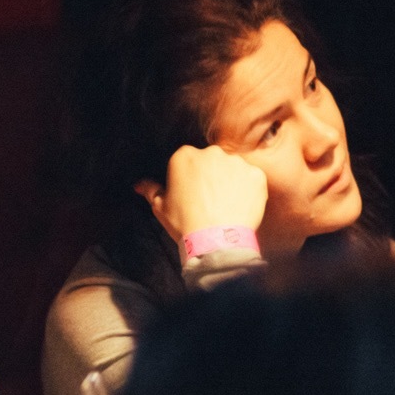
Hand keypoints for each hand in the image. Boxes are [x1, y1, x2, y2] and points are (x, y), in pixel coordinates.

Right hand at [135, 144, 267, 247]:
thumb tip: (139, 184)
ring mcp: (236, 163)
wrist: (216, 241)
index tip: (191, 192)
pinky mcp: (255, 175)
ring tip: (225, 204)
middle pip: (211, 160)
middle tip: (209, 199)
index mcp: (184, 156)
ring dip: (230, 181)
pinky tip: (239, 205)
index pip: (187, 160)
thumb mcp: (160, 207)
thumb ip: (151, 190)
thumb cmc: (186, 224)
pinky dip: (248, 189)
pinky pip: (251, 178)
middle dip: (210, 175)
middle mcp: (211, 153)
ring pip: (232, 168)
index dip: (189, 177)